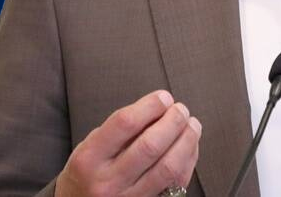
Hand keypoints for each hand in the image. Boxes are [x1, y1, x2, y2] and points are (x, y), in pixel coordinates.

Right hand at [56, 90, 201, 196]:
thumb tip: (160, 107)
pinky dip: (188, 161)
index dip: (150, 106)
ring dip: (187, 141)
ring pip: (168, 167)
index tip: (164, 97)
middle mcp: (107, 181)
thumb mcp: (90, 146)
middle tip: (181, 110)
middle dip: (173, 122)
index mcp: (89, 158)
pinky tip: (190, 147)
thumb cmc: (88, 171)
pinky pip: (176, 184)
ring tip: (192, 125)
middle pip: (150, 145)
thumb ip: (120, 129)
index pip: (125, 123)